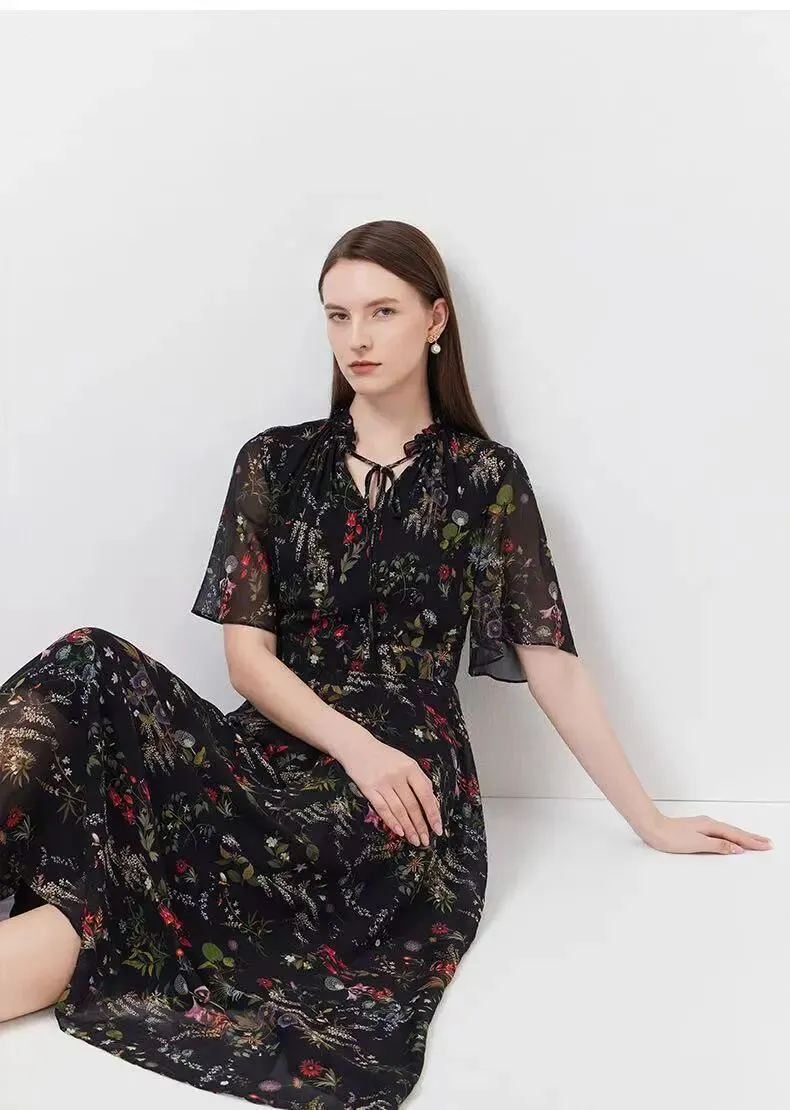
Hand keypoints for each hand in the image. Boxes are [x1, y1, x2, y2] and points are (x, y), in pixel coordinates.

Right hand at [338, 732, 442, 845]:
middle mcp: (397, 775)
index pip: (425, 794)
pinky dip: (392, 821)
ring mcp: (382, 782)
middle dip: (420, 825)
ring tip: (415, 840)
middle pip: (412, 805)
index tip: (438, 828)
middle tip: (426, 840)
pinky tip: (399, 831)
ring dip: (408, 828)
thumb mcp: (406, 762)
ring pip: (399, 809)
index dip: (433, 813)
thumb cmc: (385, 756)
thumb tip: (433, 804)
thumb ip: (419, 781)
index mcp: (410, 767)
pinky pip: (382, 808)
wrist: (357, 746)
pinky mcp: (368, 788)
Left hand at [639, 813, 773, 854]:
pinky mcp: (697, 829)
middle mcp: (708, 824)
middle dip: (751, 838)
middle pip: (735, 832)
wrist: (652, 828)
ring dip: (742, 837)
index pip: (736, 836)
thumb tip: (736, 847)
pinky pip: (720, 832)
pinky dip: (730, 836)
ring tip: (754, 841)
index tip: (765, 846)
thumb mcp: (697, 843)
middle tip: (767, 843)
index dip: (751, 842)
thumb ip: (718, 845)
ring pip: (728, 831)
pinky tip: (731, 839)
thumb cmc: (671, 837)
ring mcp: (703, 825)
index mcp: (711, 826)